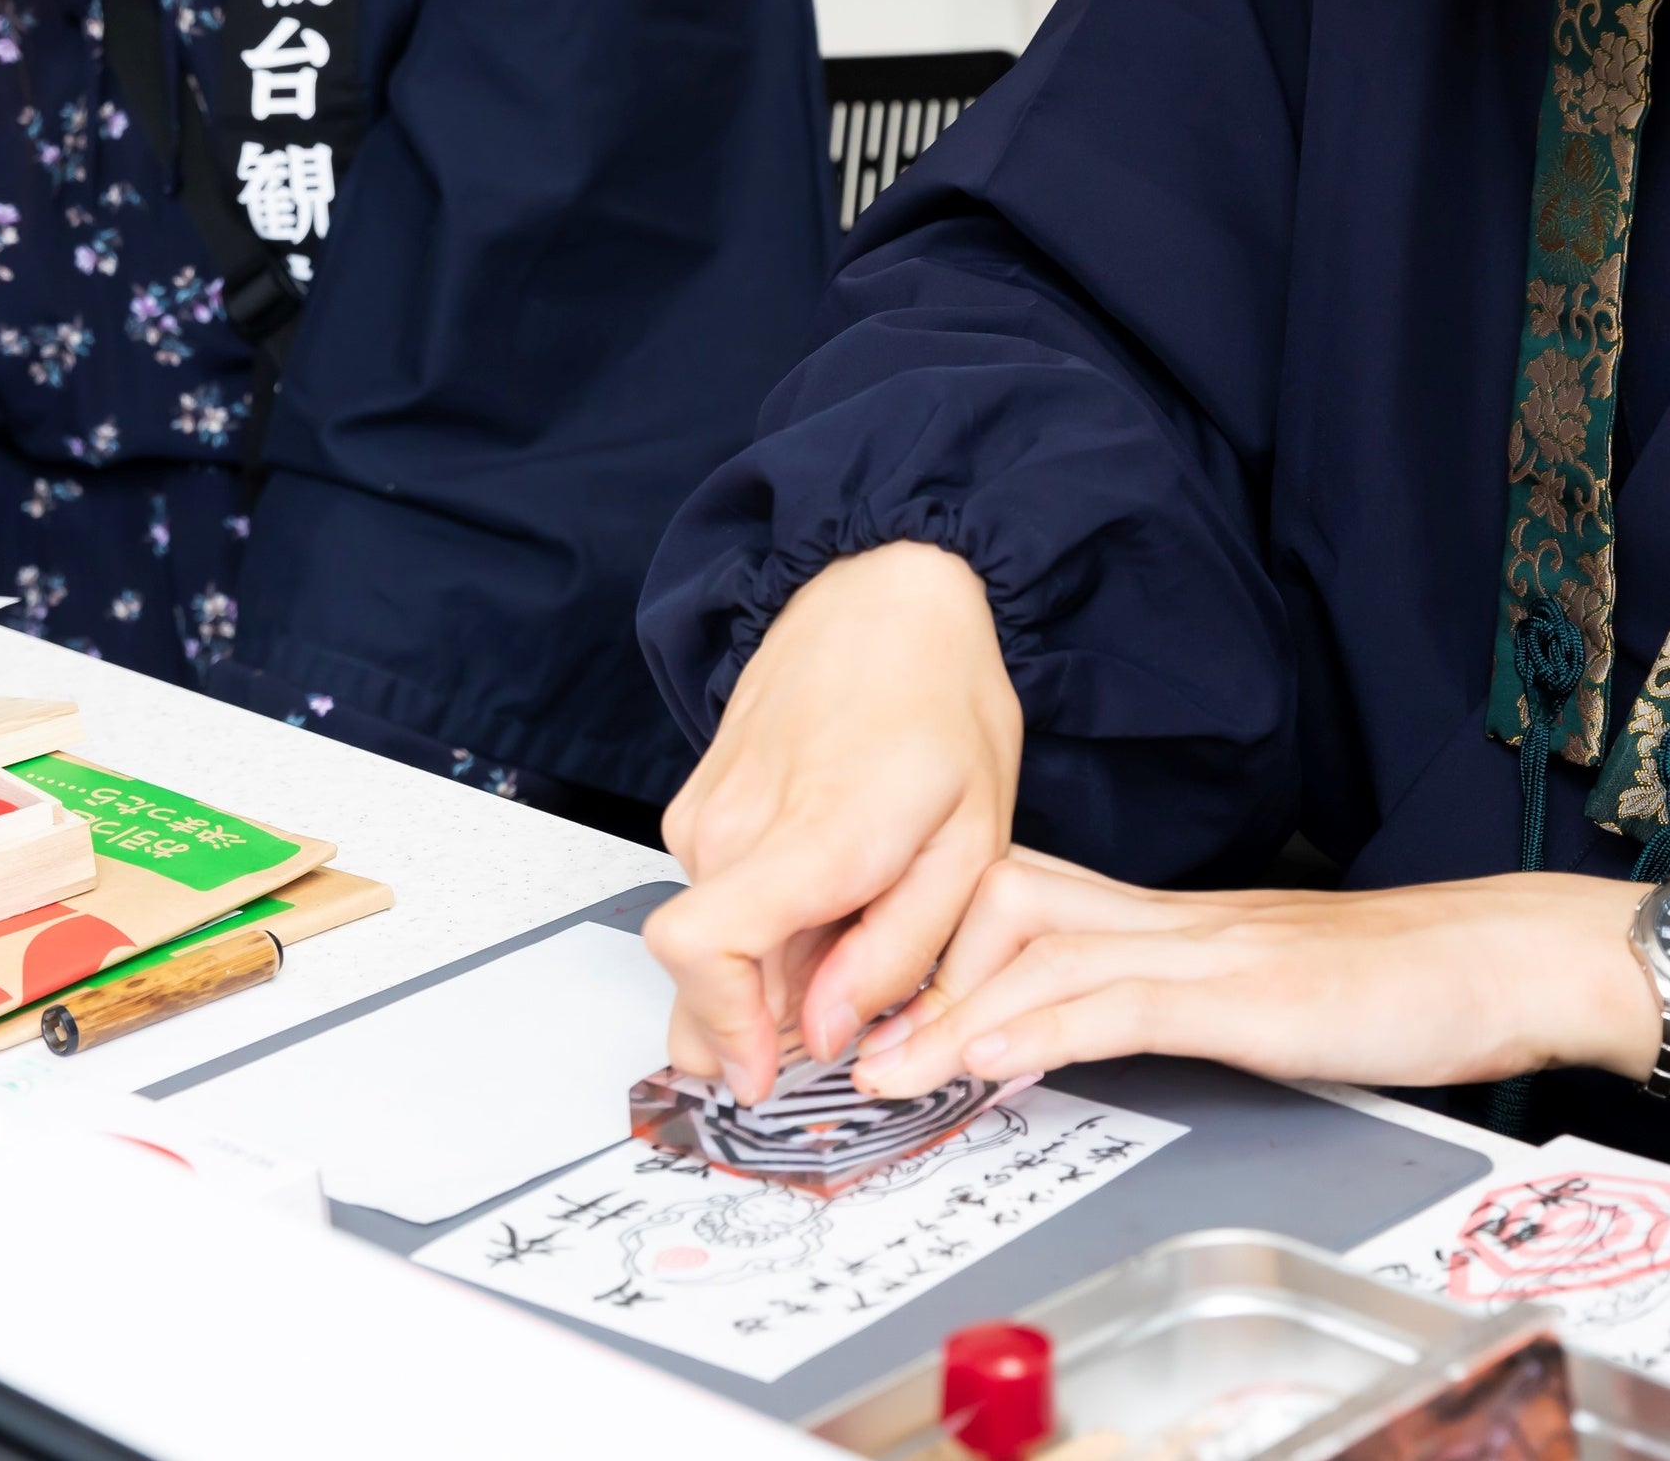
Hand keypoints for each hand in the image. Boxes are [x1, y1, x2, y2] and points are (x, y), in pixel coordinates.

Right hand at [646, 542, 1019, 1101]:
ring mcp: (705, 813)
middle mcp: (735, 825)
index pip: (699, 950)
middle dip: (756, 1026)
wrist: (884, 594)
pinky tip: (825, 889)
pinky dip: (764, 923)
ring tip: (855, 921)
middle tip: (836, 1024)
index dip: (723, 1031)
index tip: (763, 1074)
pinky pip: (717, 899)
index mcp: (813, 834)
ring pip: (714, 942)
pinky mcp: (697, 806)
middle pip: (702, 975)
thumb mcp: (972, 840)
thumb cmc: (938, 701)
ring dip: (770, 969)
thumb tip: (832, 1030)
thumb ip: (901, 949)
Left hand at [846, 851, 1669, 1098]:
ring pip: (1038, 949)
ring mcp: (1208, 947)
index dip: (926, 945)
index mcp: (1172, 921)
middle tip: (833, 1034)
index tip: (858, 1007)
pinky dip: (1039, 1025)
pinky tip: (982, 1057)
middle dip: (905, 967)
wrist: (1513, 958)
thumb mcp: (1263, 1001)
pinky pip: (1122, 998)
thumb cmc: (1405, 986)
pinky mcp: (1249, 992)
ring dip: (940, 1013)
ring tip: (873, 1069)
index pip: (1017, 902)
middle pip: (998, 902)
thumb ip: (1174, 1008)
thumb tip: (1080, 1042)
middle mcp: (1173, 918)